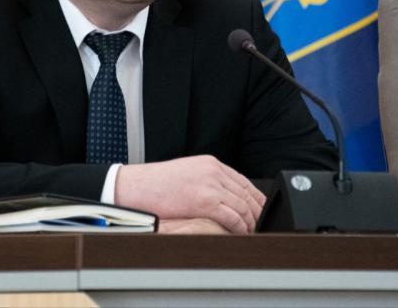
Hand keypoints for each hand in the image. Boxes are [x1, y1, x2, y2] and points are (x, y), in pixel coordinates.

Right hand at [114, 155, 265, 233]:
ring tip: (250, 231)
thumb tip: (222, 196)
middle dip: (257, 211)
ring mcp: (211, 186)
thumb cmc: (157, 183)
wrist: (137, 186)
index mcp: (211, 164)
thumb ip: (207, 179)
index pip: (244, 181)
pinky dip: (240, 227)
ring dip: (250, 222)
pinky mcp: (205, 202)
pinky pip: (232, 217)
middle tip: (260, 223)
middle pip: (247, 194)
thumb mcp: (187, 172)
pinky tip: (240, 233)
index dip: (256, 198)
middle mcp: (214, 172)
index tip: (260, 209)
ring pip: (243, 206)